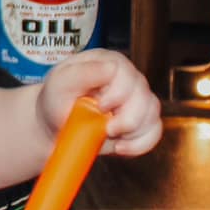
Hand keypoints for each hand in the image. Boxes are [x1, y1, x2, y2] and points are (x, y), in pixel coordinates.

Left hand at [37, 50, 162, 156]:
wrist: (56, 124)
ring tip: (108, 136)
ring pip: (152, 115)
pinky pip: (154, 132)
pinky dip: (139, 144)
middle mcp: (129, 78)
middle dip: (127, 119)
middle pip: (145, 97)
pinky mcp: (141, 120)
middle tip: (106, 128)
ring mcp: (137, 99)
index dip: (118, 94)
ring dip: (132, 133)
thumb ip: (83, 73)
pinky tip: (120, 147)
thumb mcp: (60, 83)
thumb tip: (111, 67)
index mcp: (110, 62)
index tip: (100, 107)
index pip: (128, 74)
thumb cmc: (56, 99)